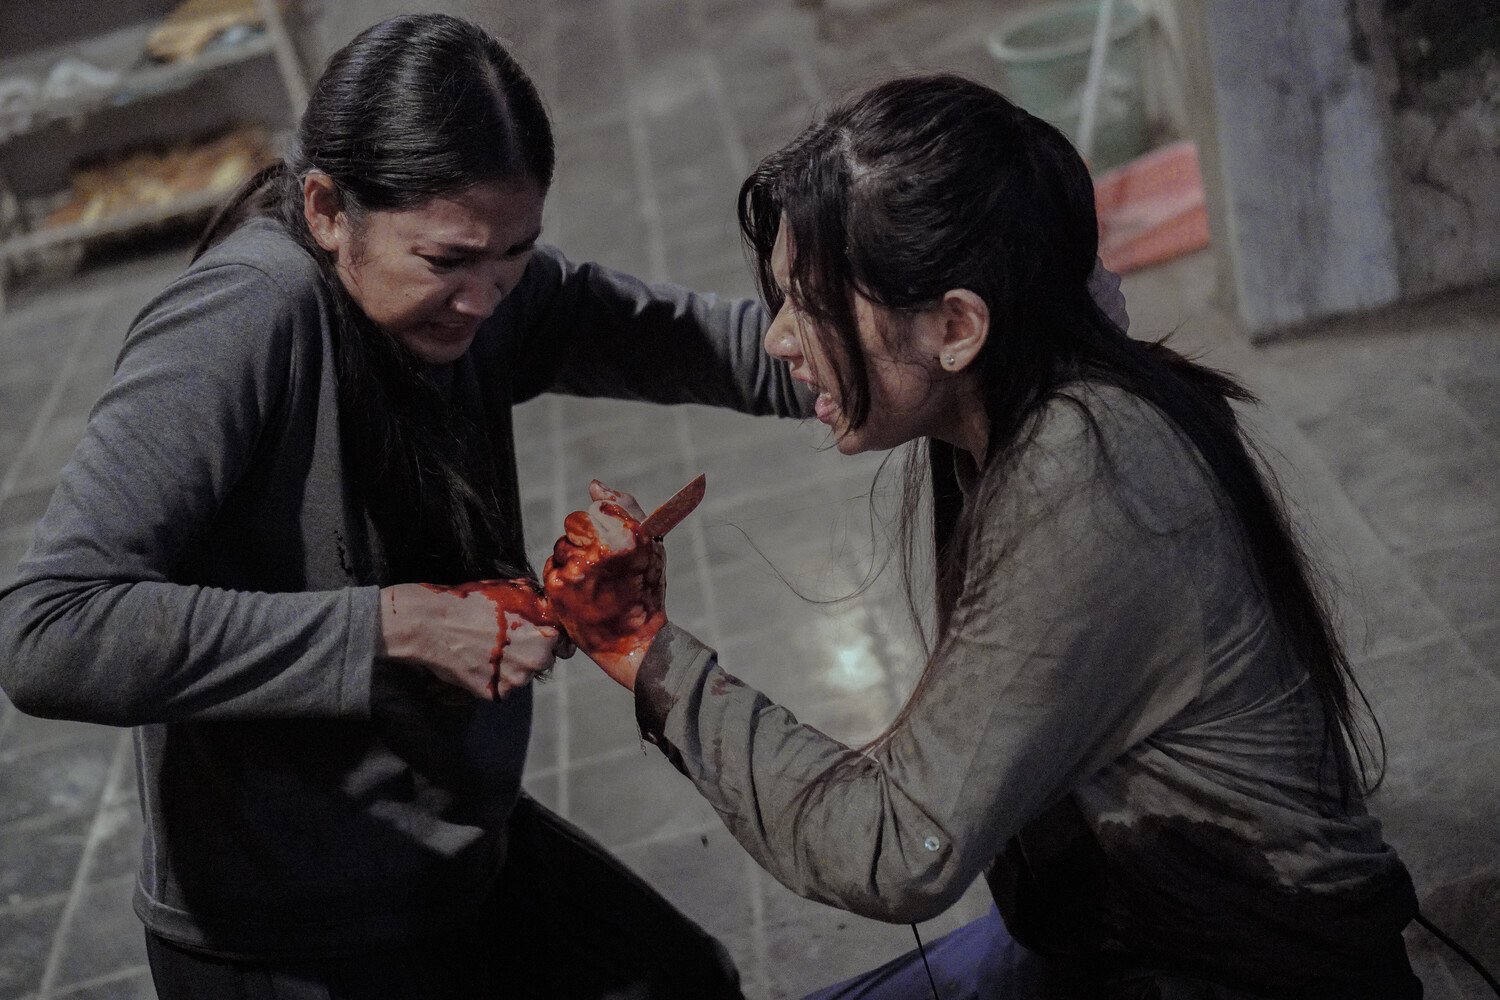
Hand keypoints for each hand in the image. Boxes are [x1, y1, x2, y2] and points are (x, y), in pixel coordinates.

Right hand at [378, 578, 569, 699]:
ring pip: (521, 676)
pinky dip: (491, 678)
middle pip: (543, 661)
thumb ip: (539, 603)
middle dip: (530, 652)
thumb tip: (548, 607)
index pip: (563, 645)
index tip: (537, 636)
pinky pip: (500, 687)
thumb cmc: (473, 602)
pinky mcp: (494, 693)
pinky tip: (476, 661)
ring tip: (486, 647)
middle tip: (505, 639)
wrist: (434, 623)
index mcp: (546, 636)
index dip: (551, 639)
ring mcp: (515, 680)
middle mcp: (536, 661)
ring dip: (510, 666)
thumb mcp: (514, 590)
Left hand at [543, 480, 666, 689]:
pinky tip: (581, 590)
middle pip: (576, 523)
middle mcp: (600, 549)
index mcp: (627, 535)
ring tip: (593, 581)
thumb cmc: (646, 591)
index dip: (606, 525)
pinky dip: (564, 574)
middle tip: (602, 564)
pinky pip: (553, 565)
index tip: (613, 542)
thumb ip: (624, 508)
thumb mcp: (650, 546)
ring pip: (563, 544)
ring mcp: (576, 568)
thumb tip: (594, 485)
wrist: (634, 641)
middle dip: (587, 538)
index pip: (600, 509)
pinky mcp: (557, 586)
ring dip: (574, 557)